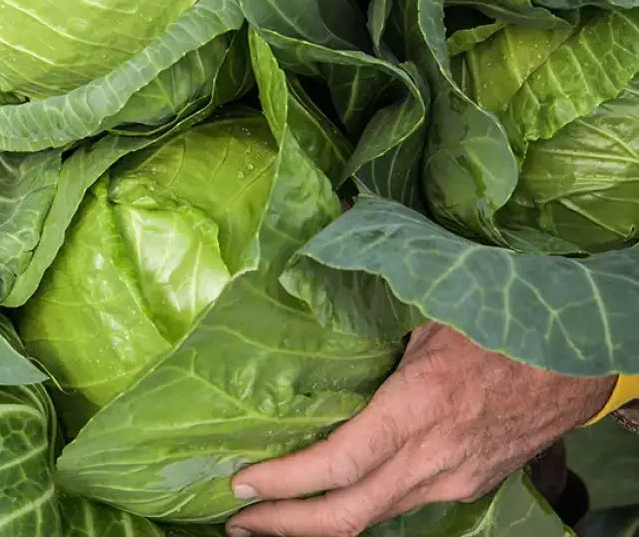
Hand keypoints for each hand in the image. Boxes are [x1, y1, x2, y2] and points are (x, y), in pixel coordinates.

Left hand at [226, 322, 614, 536]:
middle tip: (237, 520)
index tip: (242, 483)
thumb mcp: (425, 310)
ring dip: (320, 521)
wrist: (575, 357)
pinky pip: (401, 504)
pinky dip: (358, 505)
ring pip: (376, 517)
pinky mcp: (466, 484)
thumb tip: (309, 299)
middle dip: (287, 525)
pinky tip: (331, 495)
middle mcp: (434, 457)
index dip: (287, 481)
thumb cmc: (495, 320)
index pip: (341, 463)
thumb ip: (370, 323)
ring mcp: (454, 479)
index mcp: (419, 406)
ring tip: (272, 514)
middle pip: (349, 513)